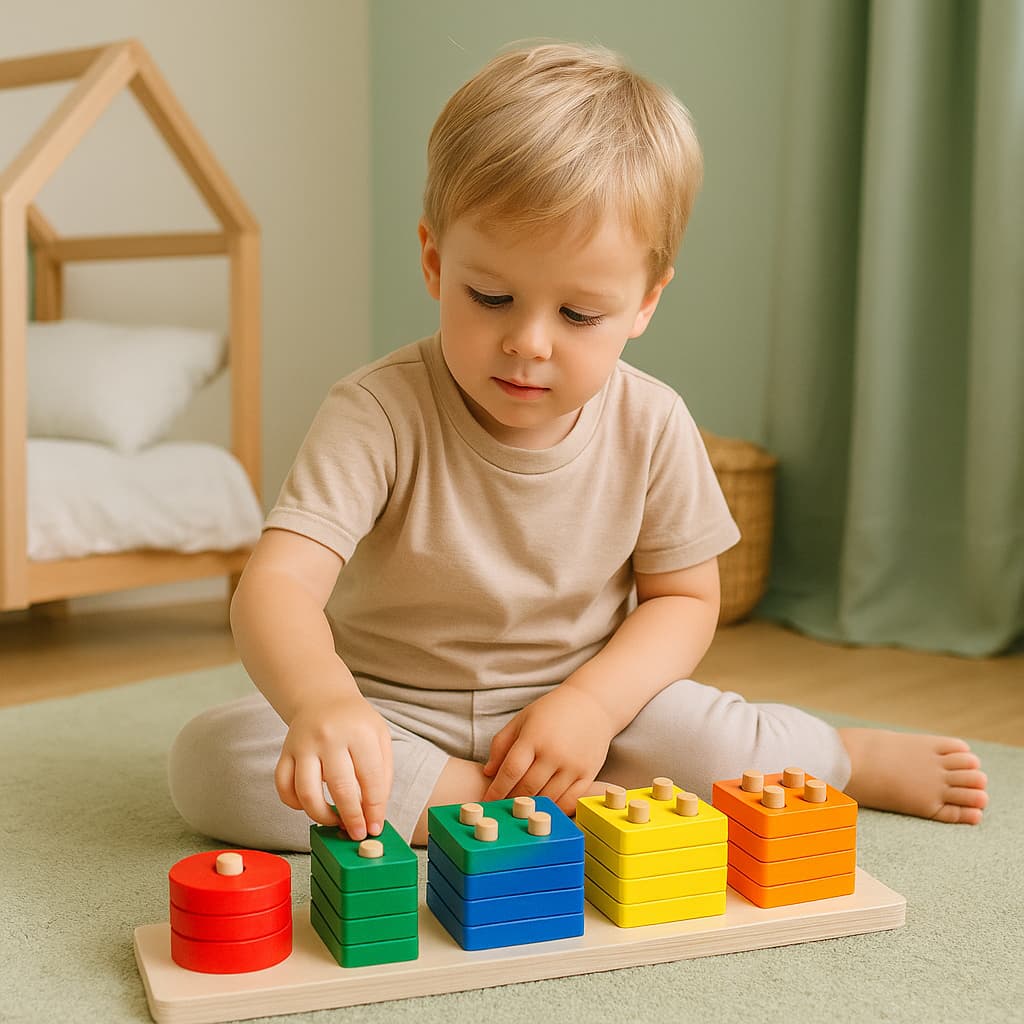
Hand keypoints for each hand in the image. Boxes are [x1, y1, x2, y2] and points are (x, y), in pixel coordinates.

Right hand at [275, 692, 392, 840]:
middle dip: (351, 818)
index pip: (370, 779)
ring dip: (321, 816)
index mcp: (359, 732)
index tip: (375, 828)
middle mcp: (329, 737)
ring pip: (306, 792)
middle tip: (356, 833)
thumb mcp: (380, 737)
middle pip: (340, 788)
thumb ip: (382, 774)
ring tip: (334, 821)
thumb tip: (375, 814)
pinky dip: (294, 804)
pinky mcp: (285, 752)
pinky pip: (283, 787)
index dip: (374, 808)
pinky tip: (309, 806)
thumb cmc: (356, 723)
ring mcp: (303, 745)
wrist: (323, 698)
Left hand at [481, 685, 615, 815]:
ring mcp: (573, 765)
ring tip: (522, 810)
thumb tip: (488, 772)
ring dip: (532, 807)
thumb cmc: (552, 711)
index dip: (497, 789)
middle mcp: (554, 753)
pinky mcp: (588, 774)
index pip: (511, 770)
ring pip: (547, 797)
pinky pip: (570, 800)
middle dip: (512, 800)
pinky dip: (555, 808)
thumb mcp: (522, 719)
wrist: (592, 704)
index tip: (487, 801)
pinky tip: (546, 808)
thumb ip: (501, 744)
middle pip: (528, 788)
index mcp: (534, 737)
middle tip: (502, 809)